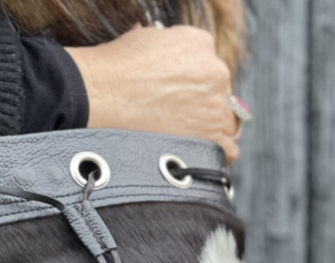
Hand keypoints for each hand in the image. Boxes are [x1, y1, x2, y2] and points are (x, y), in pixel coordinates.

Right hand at [65, 25, 239, 164]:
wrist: (106, 94)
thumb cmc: (119, 67)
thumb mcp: (149, 38)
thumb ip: (170, 48)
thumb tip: (167, 62)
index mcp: (201, 43)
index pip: (207, 61)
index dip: (192, 78)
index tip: (178, 89)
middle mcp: (215, 72)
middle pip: (219, 91)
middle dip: (202, 100)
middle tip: (178, 111)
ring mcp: (215, 107)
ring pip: (228, 120)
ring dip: (214, 125)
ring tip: (195, 133)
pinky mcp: (210, 137)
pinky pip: (228, 148)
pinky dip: (220, 152)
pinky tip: (206, 153)